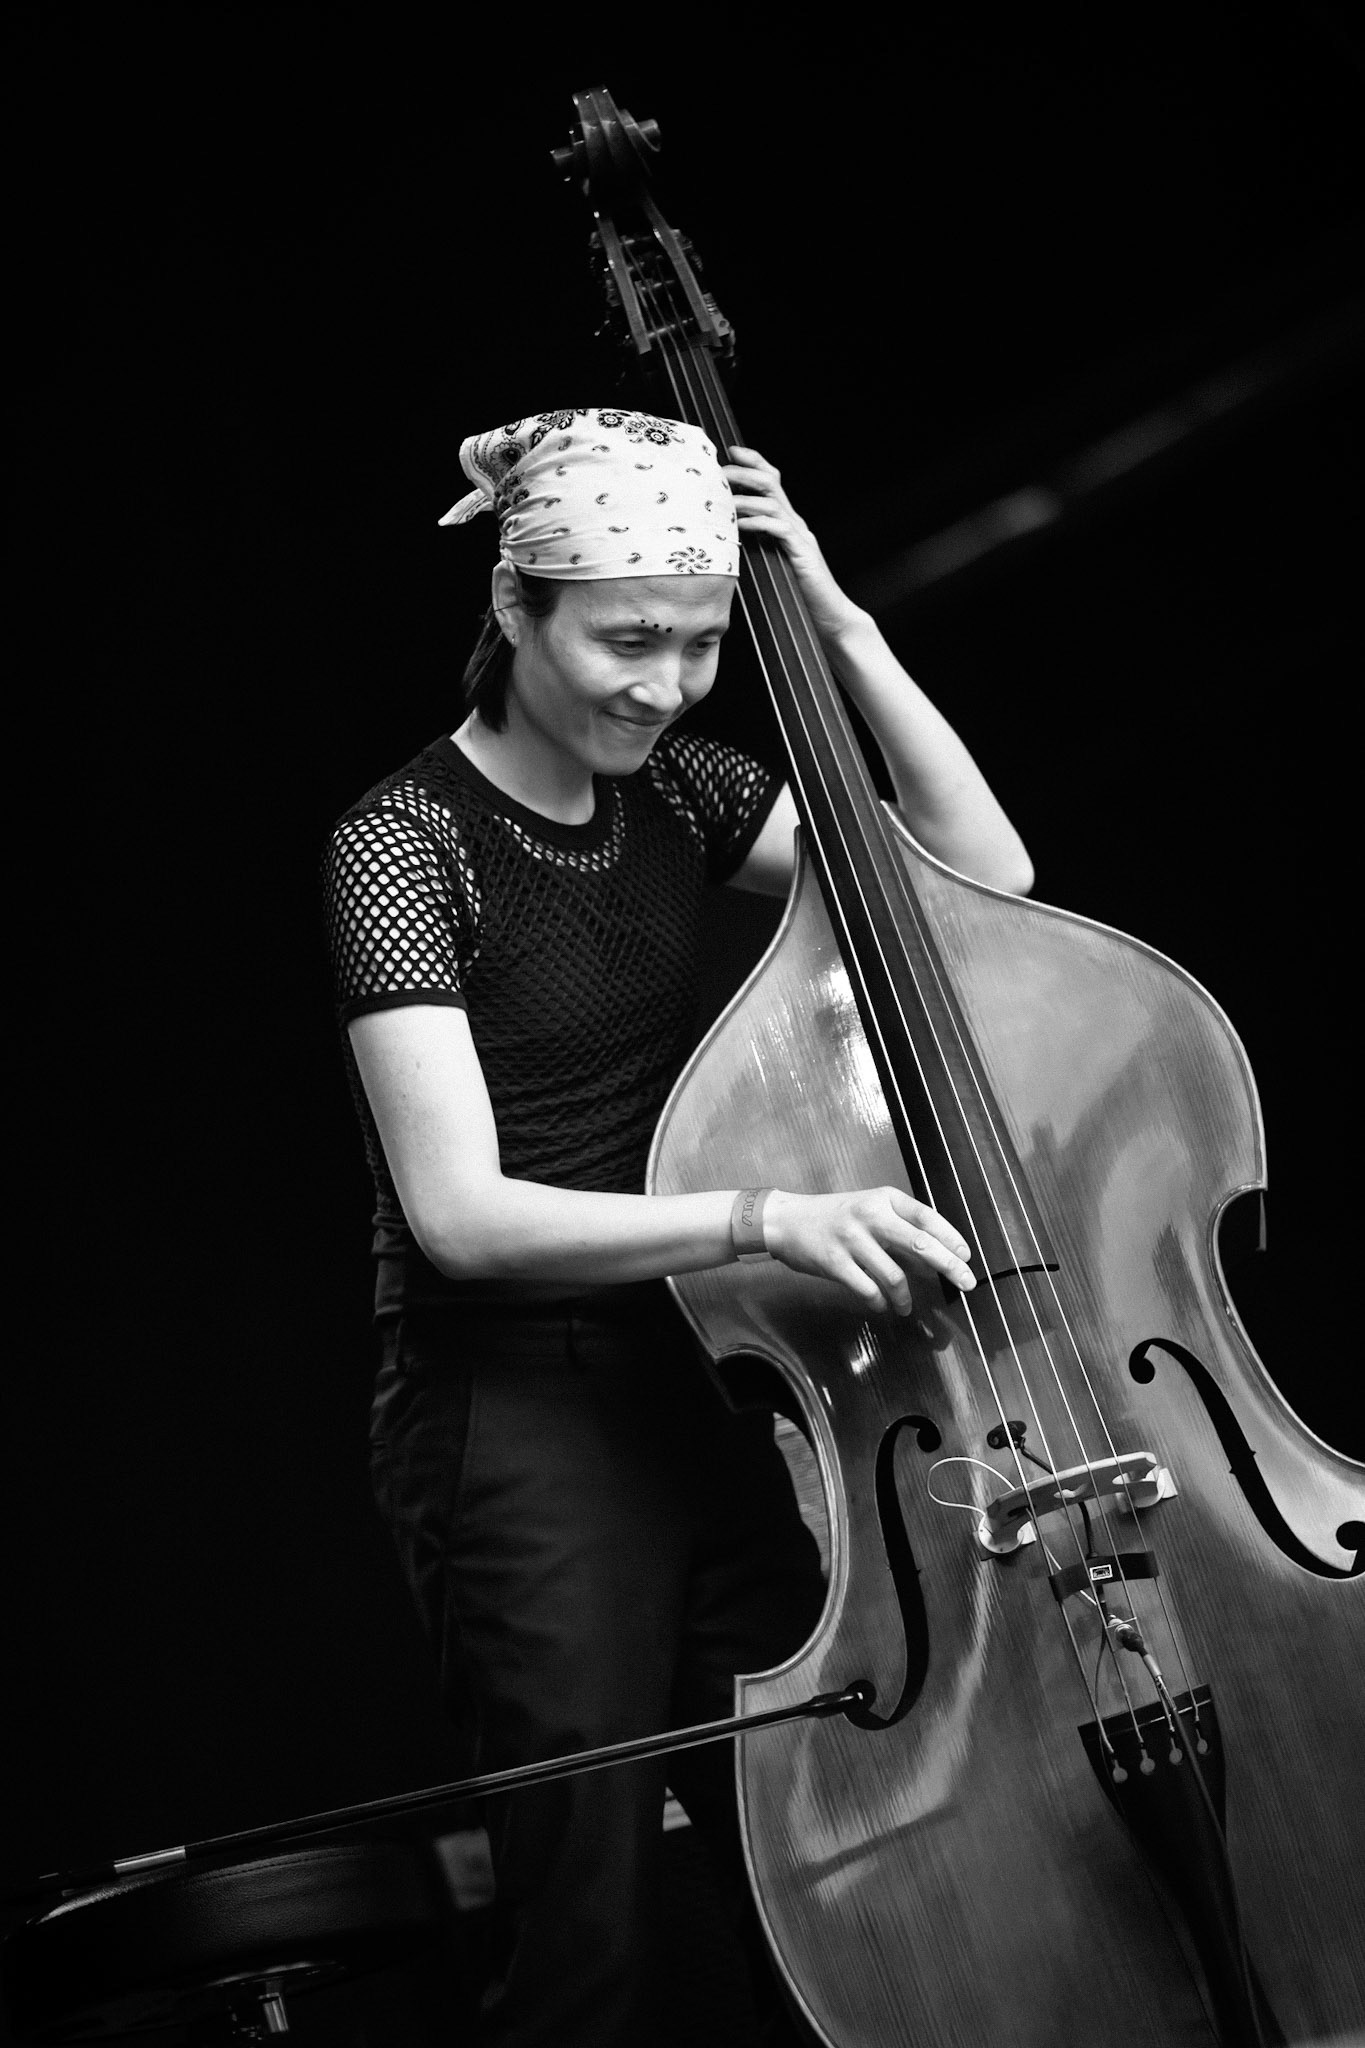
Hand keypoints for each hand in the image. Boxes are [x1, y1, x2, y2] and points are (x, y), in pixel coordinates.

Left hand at [724, 446, 863, 643]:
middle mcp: (795, 523)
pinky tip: (739, 524)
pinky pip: (778, 530)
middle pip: (771, 483)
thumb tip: (724, 536)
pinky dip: (757, 523)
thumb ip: (755, 545)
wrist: (829, 616)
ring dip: (745, 496)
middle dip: (744, 471)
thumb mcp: (770, 563)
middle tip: (721, 469)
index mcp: (787, 522)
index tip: (731, 451)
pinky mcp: (802, 553)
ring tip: (723, 496)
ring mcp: (800, 537)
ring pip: (773, 502)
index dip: (753, 462)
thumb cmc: (796, 595)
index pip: (771, 482)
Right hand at [762, 1187, 975, 1315]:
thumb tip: (935, 1256)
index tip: (967, 1257)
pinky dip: (879, 1302)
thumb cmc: (834, 1216)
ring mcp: (852, 1239)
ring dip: (905, 1297)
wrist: (787, 1220)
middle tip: (968, 1284)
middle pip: (921, 1243)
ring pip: (894, 1275)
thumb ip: (899, 1227)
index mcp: (884, 1199)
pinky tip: (881, 1305)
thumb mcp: (869, 1209)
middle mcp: (871, 1215)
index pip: (927, 1217)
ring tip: (906, 1307)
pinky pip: (868, 1290)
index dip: (951, 1238)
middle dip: (949, 1266)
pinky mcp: (835, 1262)